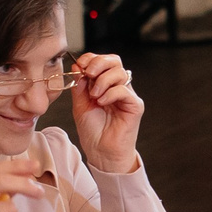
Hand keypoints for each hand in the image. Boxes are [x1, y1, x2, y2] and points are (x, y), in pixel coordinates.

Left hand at [69, 53, 143, 174]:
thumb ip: (79, 86)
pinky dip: (110, 93)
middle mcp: (118, 87)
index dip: (91, 59)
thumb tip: (77, 66)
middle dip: (99, 63)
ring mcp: (127, 96)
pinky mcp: (135, 106)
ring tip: (94, 96)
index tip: (79, 66)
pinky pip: (124, 90)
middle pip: (114, 61)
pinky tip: (102, 102)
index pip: (103, 61)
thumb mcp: (80, 105)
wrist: (101, 152)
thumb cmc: (93, 131)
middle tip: (89, 74)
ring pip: (120, 73)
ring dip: (103, 81)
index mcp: (105, 84)